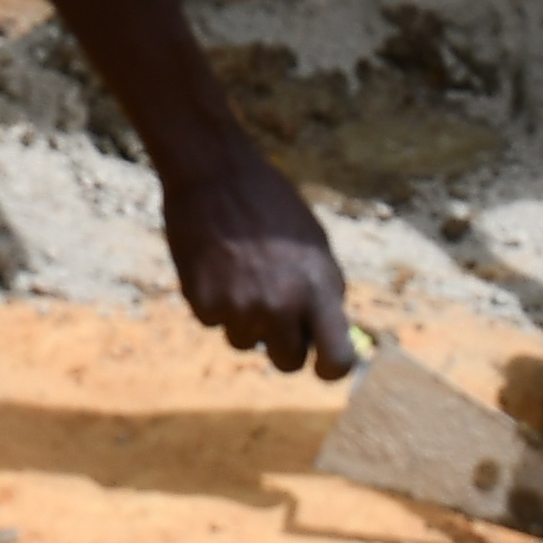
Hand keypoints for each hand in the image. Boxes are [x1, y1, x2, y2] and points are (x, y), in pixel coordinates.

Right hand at [163, 138, 354, 378]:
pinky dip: (215, 301)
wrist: (215, 173)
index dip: (331, 368)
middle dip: (283, 346)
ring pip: (245, 342)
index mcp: (318, 289)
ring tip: (241, 271)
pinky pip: (215, 321)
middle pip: (287, 363)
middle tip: (275, 313)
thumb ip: (323, 292)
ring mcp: (241, 307)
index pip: (338, 360)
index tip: (323, 365)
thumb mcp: (313, 246)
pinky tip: (217, 265)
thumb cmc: (271, 205)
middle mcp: (282, 304)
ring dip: (245, 319)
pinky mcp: (204, 304)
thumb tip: (328, 338)